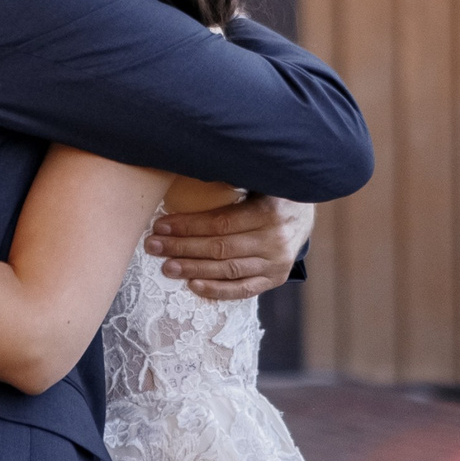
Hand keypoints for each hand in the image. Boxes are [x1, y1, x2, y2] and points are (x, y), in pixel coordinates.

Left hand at [146, 195, 309, 300]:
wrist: (305, 214)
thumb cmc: (271, 192)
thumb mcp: (259, 179)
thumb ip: (233, 180)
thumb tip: (191, 170)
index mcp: (269, 211)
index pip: (221, 223)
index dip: (188, 226)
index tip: (160, 225)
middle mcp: (275, 240)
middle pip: (220, 248)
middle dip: (182, 247)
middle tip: (153, 246)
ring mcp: (277, 263)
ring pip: (228, 270)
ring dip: (193, 269)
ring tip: (166, 267)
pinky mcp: (275, 278)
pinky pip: (243, 290)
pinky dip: (217, 290)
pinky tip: (193, 285)